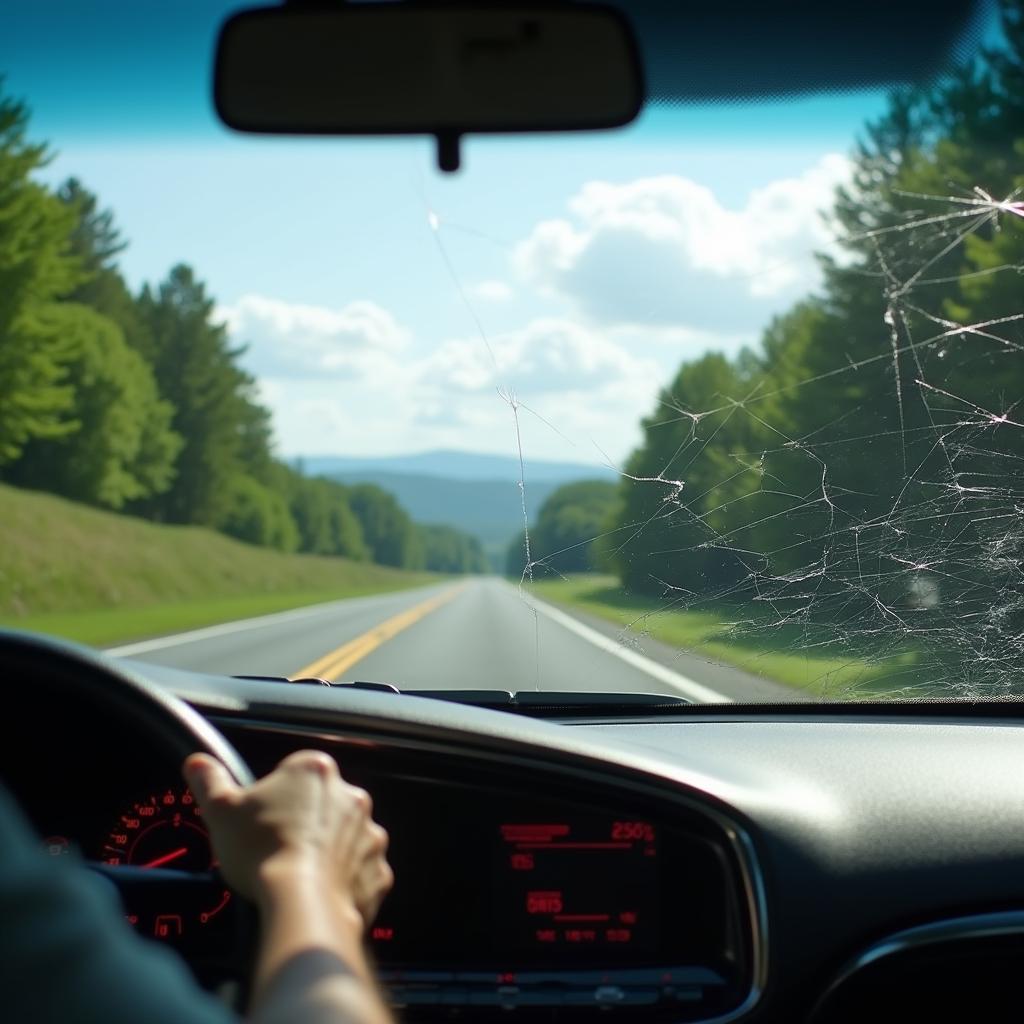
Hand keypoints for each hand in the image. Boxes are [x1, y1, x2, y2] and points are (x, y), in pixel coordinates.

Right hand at [183, 750, 392, 927]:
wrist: (302, 904)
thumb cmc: (262, 852)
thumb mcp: (222, 811)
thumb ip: (210, 781)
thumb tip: (197, 762)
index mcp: (315, 771)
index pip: (295, 773)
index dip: (275, 797)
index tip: (261, 820)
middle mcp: (351, 796)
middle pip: (323, 805)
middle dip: (304, 823)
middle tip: (277, 849)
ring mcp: (370, 834)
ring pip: (346, 838)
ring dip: (328, 851)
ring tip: (298, 875)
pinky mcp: (378, 872)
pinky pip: (361, 874)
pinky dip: (345, 883)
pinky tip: (320, 894)